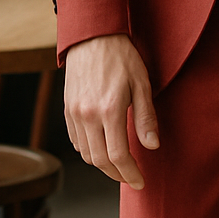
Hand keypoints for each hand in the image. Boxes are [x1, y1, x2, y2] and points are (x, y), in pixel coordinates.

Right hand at [63, 33, 157, 188]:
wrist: (92, 36)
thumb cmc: (121, 56)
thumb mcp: (142, 83)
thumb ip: (145, 117)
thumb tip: (152, 146)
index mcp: (110, 110)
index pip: (119, 156)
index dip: (130, 174)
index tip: (140, 181)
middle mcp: (88, 115)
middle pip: (100, 161)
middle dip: (117, 175)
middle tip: (130, 178)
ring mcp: (74, 113)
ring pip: (85, 154)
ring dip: (102, 165)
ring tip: (118, 165)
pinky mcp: (67, 109)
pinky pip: (75, 140)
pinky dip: (88, 151)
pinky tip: (101, 148)